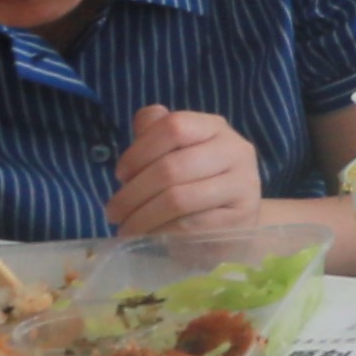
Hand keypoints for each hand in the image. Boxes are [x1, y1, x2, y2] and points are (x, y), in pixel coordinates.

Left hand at [107, 103, 267, 245]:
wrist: (234, 220)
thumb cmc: (196, 182)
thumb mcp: (176, 153)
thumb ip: (158, 133)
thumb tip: (145, 118)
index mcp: (216, 128)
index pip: (174, 127)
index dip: (139, 151)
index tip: (120, 175)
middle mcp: (236, 151)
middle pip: (172, 167)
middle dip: (132, 193)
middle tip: (112, 213)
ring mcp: (243, 185)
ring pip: (178, 199)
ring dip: (141, 217)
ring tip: (125, 228)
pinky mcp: (240, 218)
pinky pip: (190, 226)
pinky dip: (160, 233)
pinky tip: (148, 237)